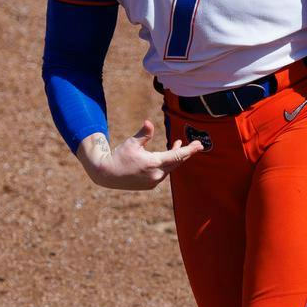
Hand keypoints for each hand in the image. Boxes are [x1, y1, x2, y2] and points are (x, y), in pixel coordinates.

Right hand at [80, 120, 202, 189]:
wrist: (107, 174)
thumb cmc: (119, 156)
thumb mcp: (131, 143)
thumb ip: (144, 134)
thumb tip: (149, 122)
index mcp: (153, 163)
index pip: (176, 156)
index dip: (189, 150)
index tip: (199, 145)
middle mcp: (156, 175)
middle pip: (176, 162)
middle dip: (186, 152)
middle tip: (197, 145)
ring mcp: (153, 181)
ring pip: (170, 167)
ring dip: (175, 157)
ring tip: (177, 145)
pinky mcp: (150, 184)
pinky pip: (163, 173)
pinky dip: (167, 164)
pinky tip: (166, 157)